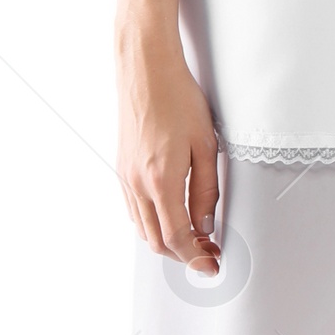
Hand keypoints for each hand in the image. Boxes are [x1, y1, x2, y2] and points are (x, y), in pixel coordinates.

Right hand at [116, 33, 221, 272]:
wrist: (145, 69)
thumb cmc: (178, 99)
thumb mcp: (206, 145)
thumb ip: (206, 190)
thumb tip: (205, 224)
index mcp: (161, 181)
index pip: (178, 238)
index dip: (197, 258)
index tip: (212, 265)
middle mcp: (137, 184)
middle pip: (157, 241)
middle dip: (183, 255)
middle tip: (209, 252)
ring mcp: (125, 177)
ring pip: (142, 229)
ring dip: (167, 241)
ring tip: (195, 235)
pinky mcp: (121, 168)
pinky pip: (133, 210)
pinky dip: (152, 223)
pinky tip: (171, 214)